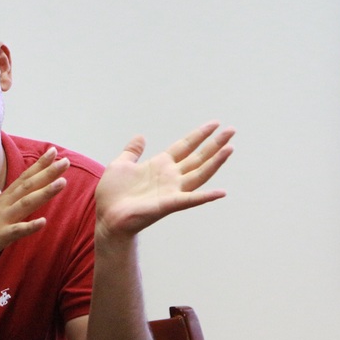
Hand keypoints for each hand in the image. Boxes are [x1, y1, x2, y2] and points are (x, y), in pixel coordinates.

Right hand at [0, 147, 69, 274]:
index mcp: (1, 200)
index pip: (23, 178)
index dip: (39, 165)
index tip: (53, 152)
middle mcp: (2, 206)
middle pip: (28, 186)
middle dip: (47, 173)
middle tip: (65, 160)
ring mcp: (0, 220)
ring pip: (25, 204)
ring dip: (44, 193)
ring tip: (62, 183)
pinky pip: (15, 231)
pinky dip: (29, 226)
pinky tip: (43, 222)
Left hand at [95, 121, 234, 241]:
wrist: (107, 216)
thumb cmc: (113, 193)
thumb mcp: (120, 165)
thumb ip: (132, 151)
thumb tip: (140, 137)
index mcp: (159, 165)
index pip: (184, 146)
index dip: (199, 135)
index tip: (215, 124)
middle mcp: (170, 176)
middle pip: (197, 157)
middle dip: (214, 144)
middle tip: (232, 130)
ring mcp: (171, 190)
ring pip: (199, 174)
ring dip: (215, 162)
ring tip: (229, 148)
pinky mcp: (168, 204)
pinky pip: (190, 200)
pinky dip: (205, 197)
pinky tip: (220, 192)